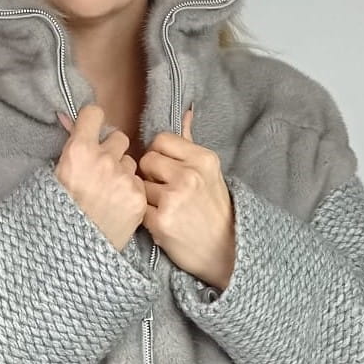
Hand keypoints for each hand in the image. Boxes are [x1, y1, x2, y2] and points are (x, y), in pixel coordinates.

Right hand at [54, 104, 146, 252]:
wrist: (73, 251)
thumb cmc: (57, 214)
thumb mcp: (54, 176)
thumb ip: (70, 150)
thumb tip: (72, 124)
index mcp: (78, 150)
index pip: (94, 114)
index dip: (94, 121)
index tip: (93, 128)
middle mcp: (104, 159)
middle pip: (119, 138)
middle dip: (112, 151)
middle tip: (102, 171)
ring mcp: (123, 179)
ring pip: (131, 163)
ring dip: (123, 173)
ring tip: (109, 194)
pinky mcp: (138, 197)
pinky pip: (138, 184)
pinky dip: (130, 193)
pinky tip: (117, 207)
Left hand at [137, 107, 234, 289]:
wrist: (225, 251)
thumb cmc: (214, 210)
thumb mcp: (209, 173)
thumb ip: (190, 143)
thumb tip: (184, 112)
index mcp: (203, 159)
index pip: (160, 140)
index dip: (158, 155)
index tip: (166, 171)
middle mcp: (190, 176)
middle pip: (146, 160)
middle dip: (149, 175)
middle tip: (162, 191)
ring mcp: (174, 199)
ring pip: (138, 184)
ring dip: (144, 197)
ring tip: (162, 208)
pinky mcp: (160, 222)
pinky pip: (137, 208)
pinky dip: (143, 216)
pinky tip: (159, 222)